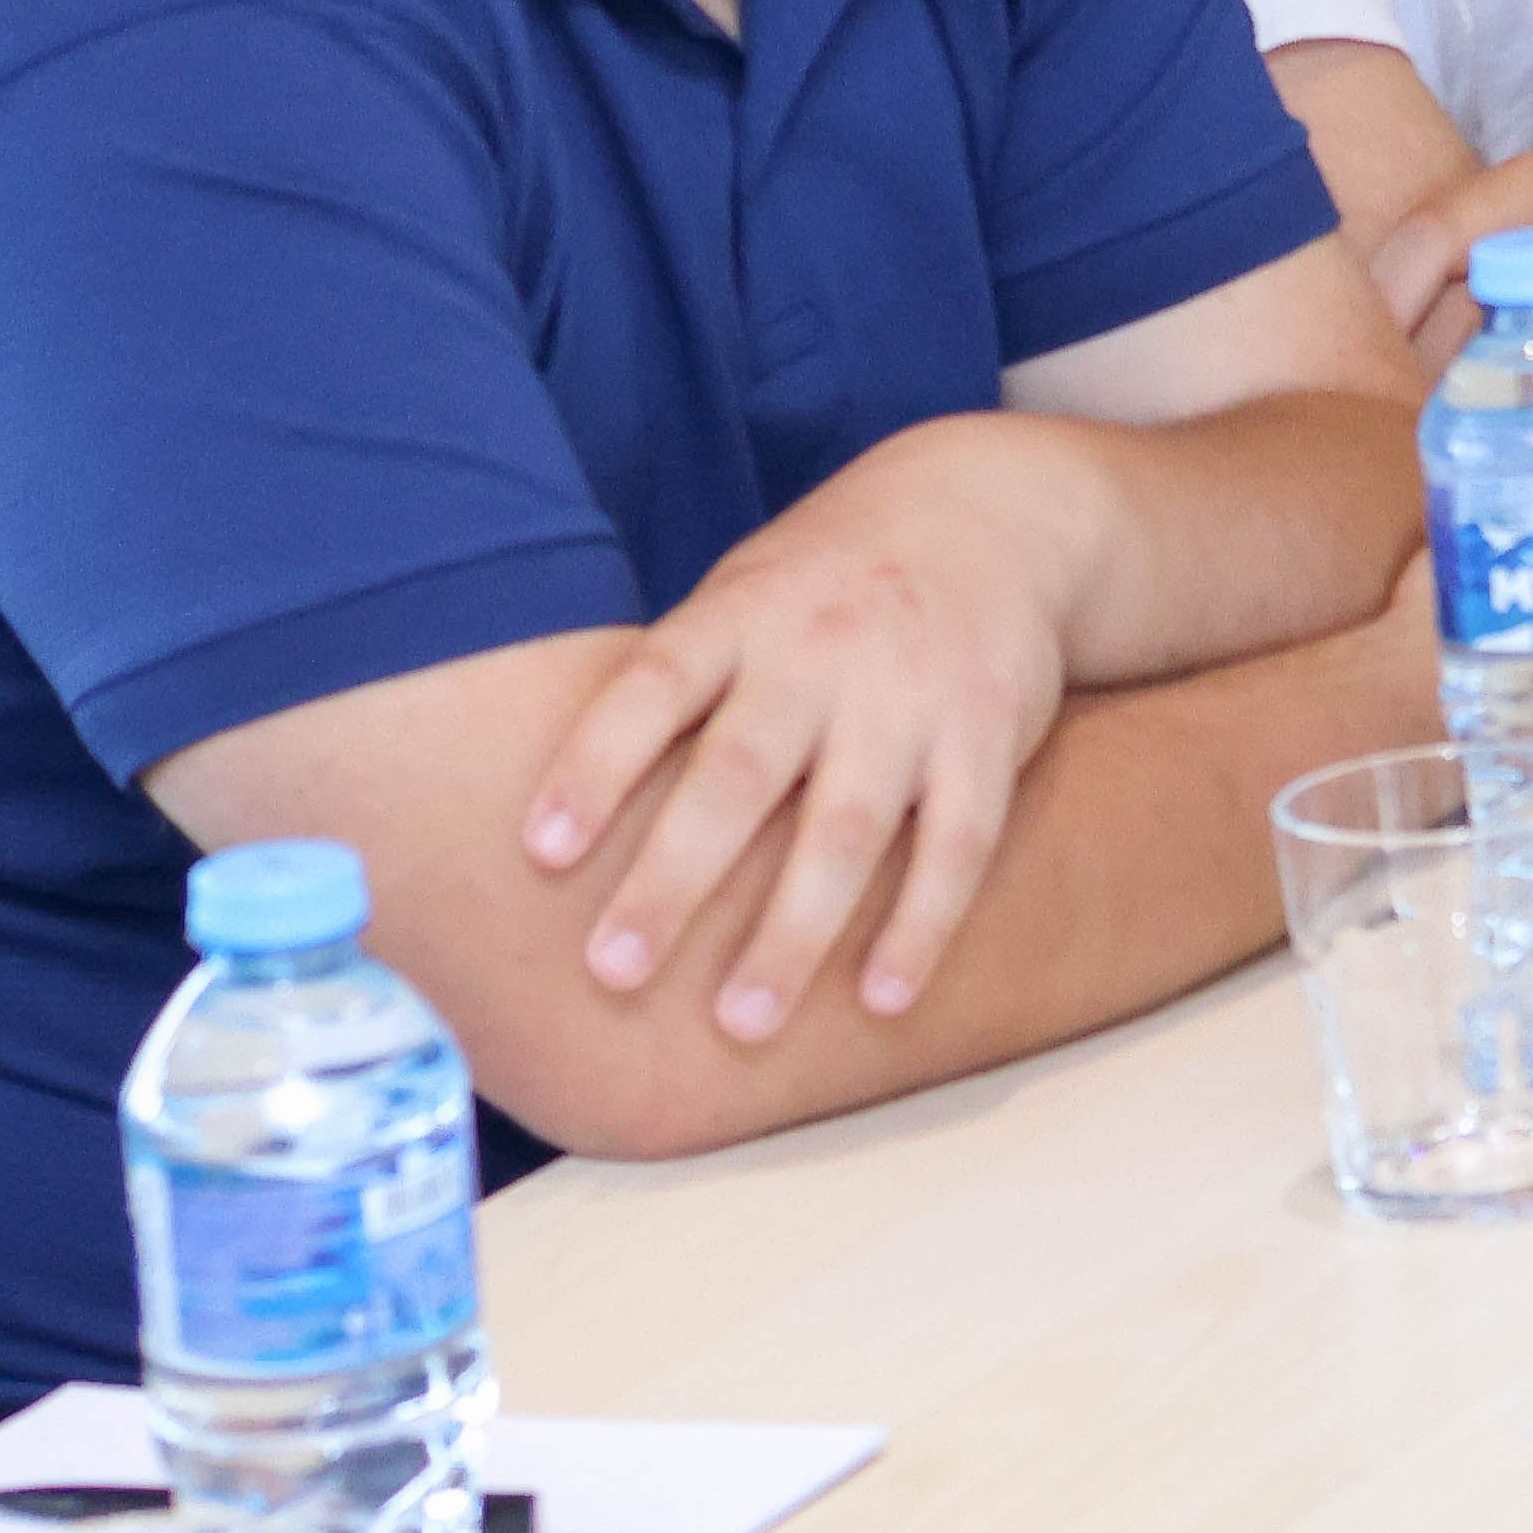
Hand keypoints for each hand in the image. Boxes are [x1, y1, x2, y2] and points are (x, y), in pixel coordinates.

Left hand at [518, 414, 1088, 1042]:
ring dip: (794, 931)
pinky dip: (921, 924)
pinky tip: (883, 998)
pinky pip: (958, 841)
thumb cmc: (823, 585)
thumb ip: (672, 689)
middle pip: (739, 774)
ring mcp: (911, 693)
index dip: (595, 766)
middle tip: (612, 972)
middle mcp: (822, 651)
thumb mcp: (742, 596)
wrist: (993, 508)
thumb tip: (541, 821)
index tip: (539, 853)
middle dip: (675, 878)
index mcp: (743, 614)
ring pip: (847, 825)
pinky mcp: (988, 731)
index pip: (654, 688)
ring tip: (741, 1023)